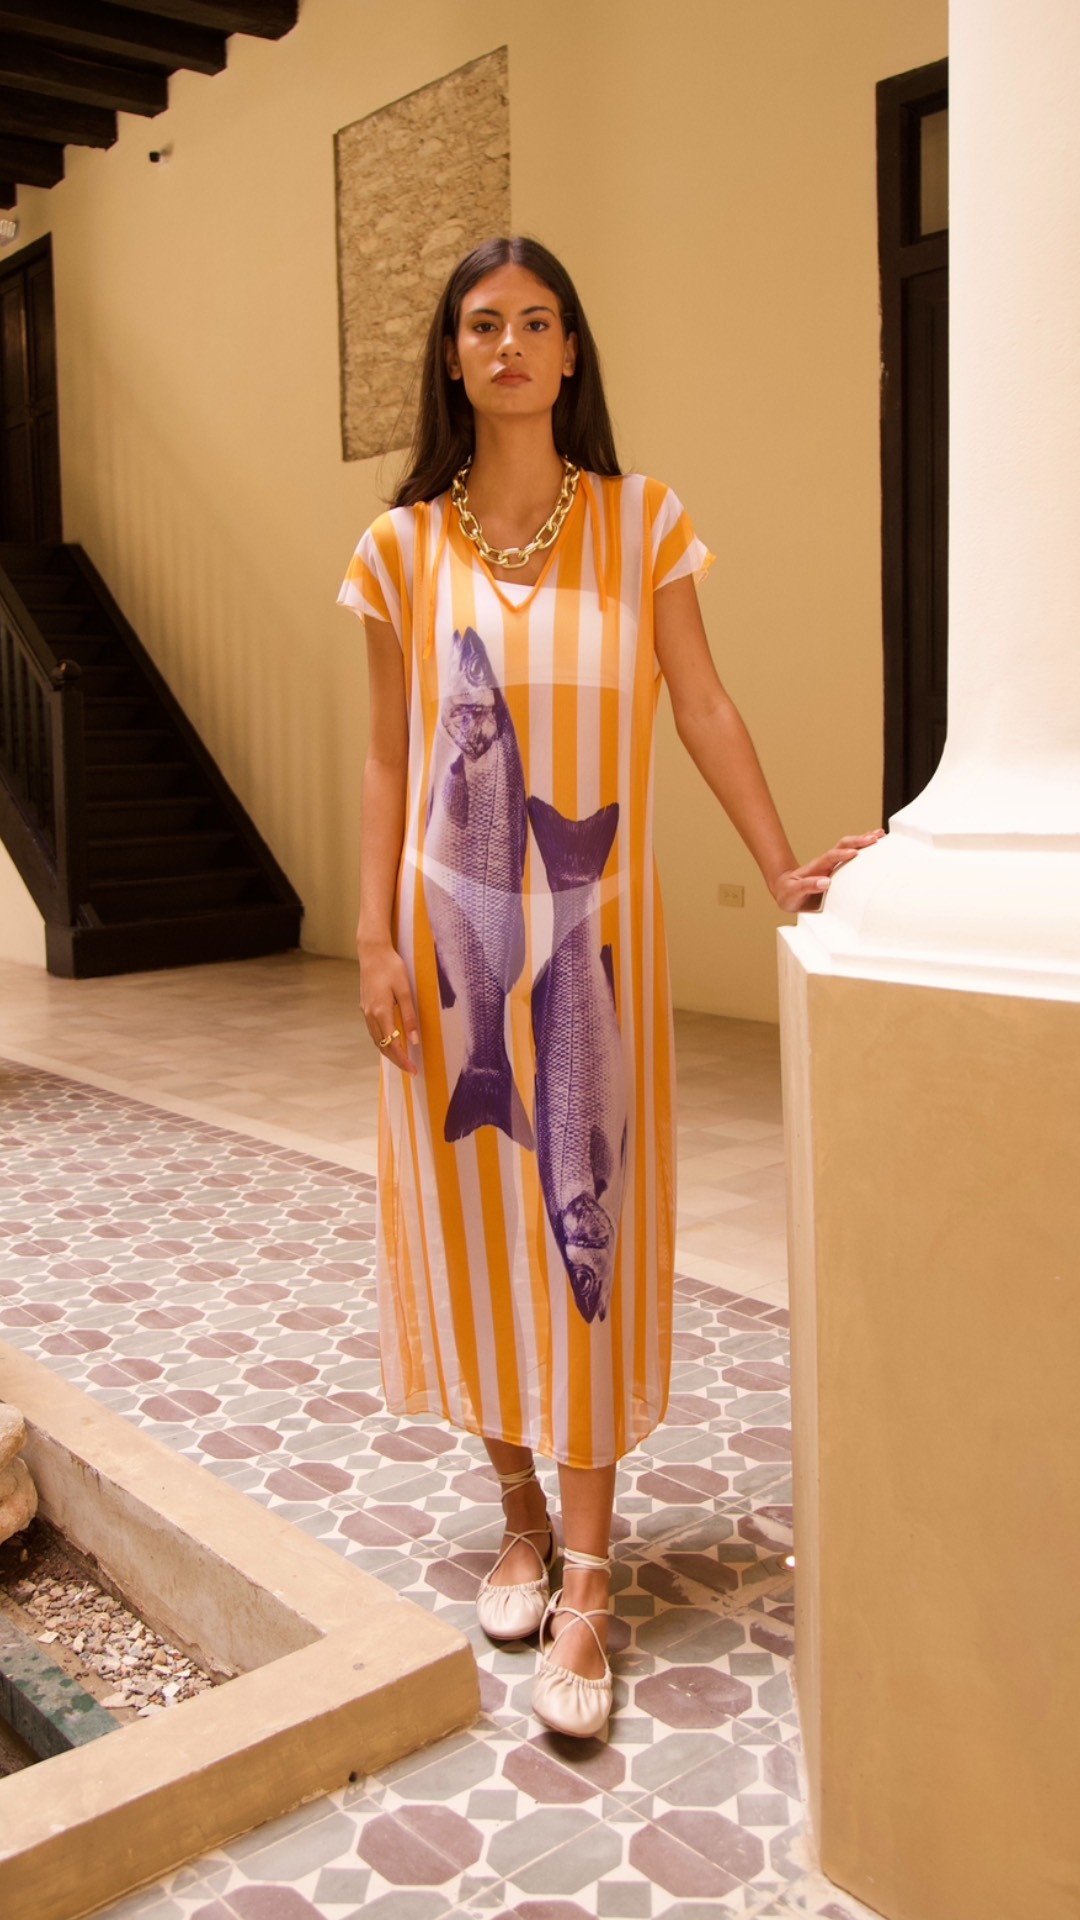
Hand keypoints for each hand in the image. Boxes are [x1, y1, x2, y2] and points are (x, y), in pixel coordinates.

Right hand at [358, 936, 419, 1075]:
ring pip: (377, 1040)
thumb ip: (409, 1017)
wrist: (372, 952)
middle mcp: (371, 1015)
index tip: (413, 1070)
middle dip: (397, 1061)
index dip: (403, 1060)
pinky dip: (383, 1042)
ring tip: (402, 1060)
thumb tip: (414, 1041)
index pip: (393, 1045)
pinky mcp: (365, 1007)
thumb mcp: (405, 991)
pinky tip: (391, 1042)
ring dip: (389, 1052)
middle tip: (410, 1070)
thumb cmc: (391, 967)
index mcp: (381, 1013)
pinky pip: (374, 1032)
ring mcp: (366, 1012)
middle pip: (383, 1047)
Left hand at [770, 829, 885, 913]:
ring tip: (880, 835)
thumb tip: (825, 882)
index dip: (842, 854)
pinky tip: (876, 845)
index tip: (854, 853)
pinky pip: (852, 857)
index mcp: (816, 867)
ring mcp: (833, 865)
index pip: (830, 857)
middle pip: (843, 846)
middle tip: (874, 838)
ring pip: (849, 847)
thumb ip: (807, 886)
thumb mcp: (793, 892)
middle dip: (858, 841)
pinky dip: (864, 849)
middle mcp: (826, 863)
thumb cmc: (789, 893)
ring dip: (864, 840)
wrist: (786, 891)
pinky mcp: (838, 870)